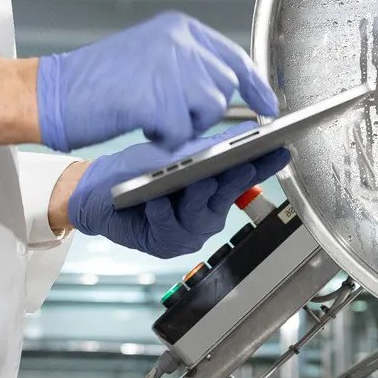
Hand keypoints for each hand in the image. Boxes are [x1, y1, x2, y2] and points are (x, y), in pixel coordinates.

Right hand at [36, 12, 276, 152]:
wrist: (53, 92)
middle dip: (209, 112)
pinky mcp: (155, 98)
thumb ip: (188, 65)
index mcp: (178, 28)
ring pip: (209, 111)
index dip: (255, 84)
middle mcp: (178, 41)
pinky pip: (181, 131)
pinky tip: (141, 127)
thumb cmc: (96, 81)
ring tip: (152, 118)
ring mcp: (168, 67)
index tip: (268, 106)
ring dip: (185, 125)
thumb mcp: (150, 56)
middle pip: (225, 86)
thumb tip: (228, 89)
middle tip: (175, 118)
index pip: (234, 56)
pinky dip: (164, 139)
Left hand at [66, 133, 290, 258]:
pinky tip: (156, 202)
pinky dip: (162, 213)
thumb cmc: (135, 171)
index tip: (281, 152)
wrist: (97, 191)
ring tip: (194, 182)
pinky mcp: (165, 244)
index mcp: (212, 189)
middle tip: (241, 165)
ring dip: (196, 198)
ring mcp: (187, 232)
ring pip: (200, 216)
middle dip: (232, 181)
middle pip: (225, 197)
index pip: (244, 177)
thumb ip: (209, 148)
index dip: (264, 167)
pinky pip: (169, 228)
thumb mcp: (174, 152)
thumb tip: (244, 133)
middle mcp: (205, 213)